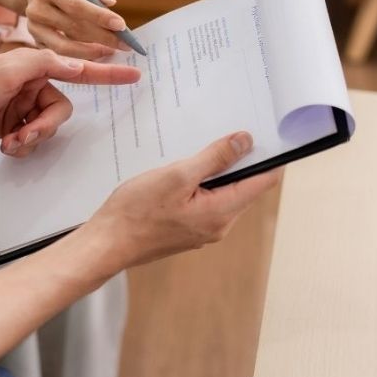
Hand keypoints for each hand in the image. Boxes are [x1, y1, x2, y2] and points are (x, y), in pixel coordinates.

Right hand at [0, 0, 130, 59]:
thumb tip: (110, 2)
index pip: (76, 5)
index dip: (99, 16)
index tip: (122, 26)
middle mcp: (37, 9)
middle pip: (73, 28)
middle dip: (102, 37)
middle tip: (126, 44)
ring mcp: (34, 28)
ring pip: (65, 46)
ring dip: (92, 51)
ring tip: (112, 50)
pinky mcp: (36, 41)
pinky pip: (61, 54)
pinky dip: (81, 56)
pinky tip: (97, 53)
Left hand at [0, 48, 138, 154]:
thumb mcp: (7, 72)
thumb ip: (45, 64)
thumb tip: (75, 65)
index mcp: (33, 64)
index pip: (77, 69)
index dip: (106, 74)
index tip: (134, 73)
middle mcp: (30, 84)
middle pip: (62, 109)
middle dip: (45, 126)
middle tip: (24, 134)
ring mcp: (21, 107)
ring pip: (48, 127)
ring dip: (32, 138)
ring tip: (10, 143)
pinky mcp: (12, 126)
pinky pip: (34, 139)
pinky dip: (23, 146)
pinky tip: (5, 147)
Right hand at [81, 132, 281, 268]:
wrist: (107, 243)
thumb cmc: (136, 212)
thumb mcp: (177, 175)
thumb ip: (215, 158)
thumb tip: (245, 142)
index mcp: (222, 213)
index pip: (263, 182)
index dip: (270, 157)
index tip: (266, 134)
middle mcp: (219, 225)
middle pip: (244, 186)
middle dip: (239, 161)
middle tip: (225, 133)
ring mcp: (204, 230)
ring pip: (223, 193)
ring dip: (216, 172)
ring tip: (197, 151)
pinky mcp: (189, 229)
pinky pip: (206, 202)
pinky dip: (201, 185)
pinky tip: (182, 173)